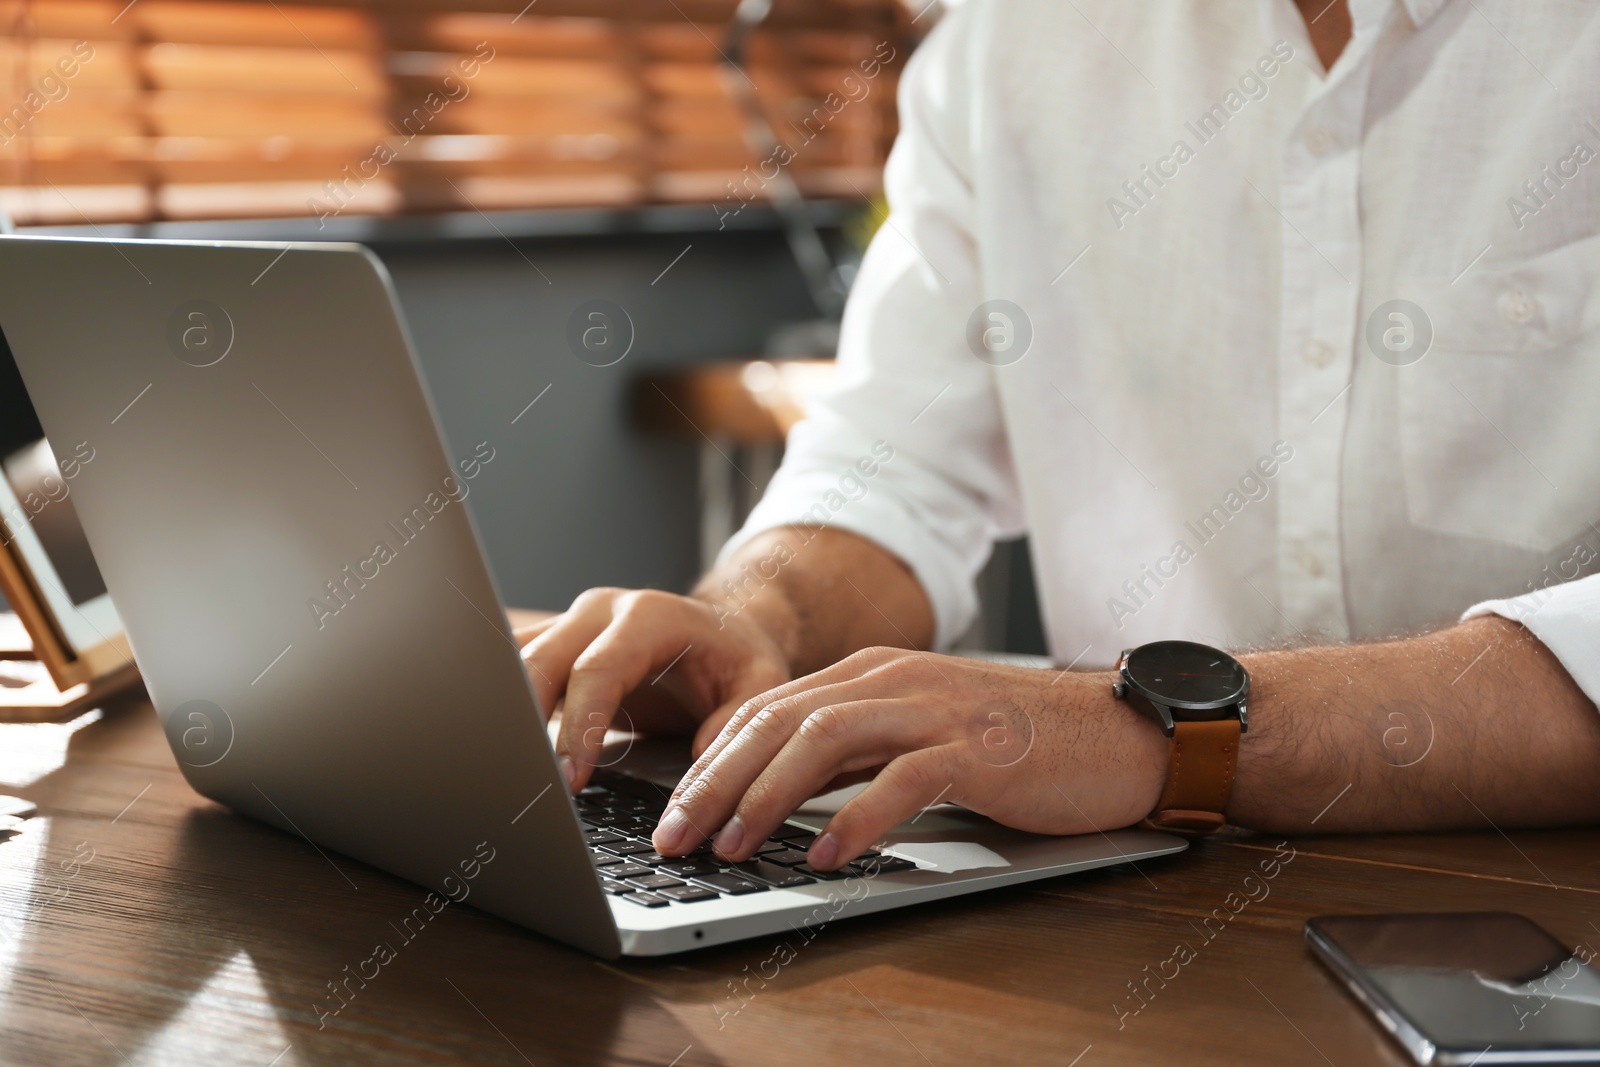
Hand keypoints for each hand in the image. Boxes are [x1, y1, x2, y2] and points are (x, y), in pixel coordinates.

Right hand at [519, 588, 790, 791]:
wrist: (722, 629)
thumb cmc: (735, 657)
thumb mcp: (758, 683)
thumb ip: (734, 721)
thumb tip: (699, 763)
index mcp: (649, 616)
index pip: (598, 669)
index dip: (580, 726)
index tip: (572, 778)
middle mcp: (602, 612)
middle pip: (542, 660)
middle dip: (528, 724)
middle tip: (534, 785)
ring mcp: (572, 624)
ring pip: (515, 660)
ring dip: (507, 712)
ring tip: (506, 769)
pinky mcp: (555, 644)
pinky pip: (513, 667)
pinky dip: (504, 704)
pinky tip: (500, 746)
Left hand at [651, 647, 1169, 868]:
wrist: (1115, 735)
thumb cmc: (1015, 744)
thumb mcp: (915, 737)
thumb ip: (852, 754)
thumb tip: (777, 795)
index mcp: (872, 674)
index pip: (766, 708)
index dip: (709, 759)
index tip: (673, 809)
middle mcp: (893, 681)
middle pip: (779, 719)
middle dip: (716, 779)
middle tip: (675, 834)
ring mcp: (935, 711)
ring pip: (825, 737)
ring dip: (767, 795)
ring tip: (733, 845)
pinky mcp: (977, 751)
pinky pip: (903, 780)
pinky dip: (857, 818)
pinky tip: (825, 854)